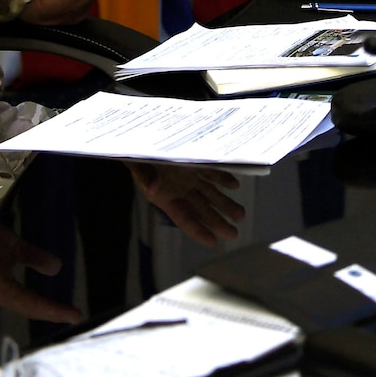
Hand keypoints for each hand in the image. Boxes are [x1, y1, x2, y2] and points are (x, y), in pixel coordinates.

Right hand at [0, 224, 82, 323]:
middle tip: (75, 316)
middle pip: (30, 308)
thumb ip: (33, 256)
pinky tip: (47, 303)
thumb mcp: (11, 243)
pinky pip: (19, 298)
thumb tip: (56, 268)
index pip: (32, 303)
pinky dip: (34, 301)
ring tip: (66, 312)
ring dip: (43, 309)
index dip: (54, 310)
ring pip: (25, 304)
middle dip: (51, 312)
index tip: (76, 315)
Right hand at [125, 162, 244, 246]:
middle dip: (217, 222)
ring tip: (240, 214)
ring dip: (225, 203)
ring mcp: (188, 176)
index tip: (212, 241)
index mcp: (165, 195)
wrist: (138, 136)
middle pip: (201, 209)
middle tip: (233, 234)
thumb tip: (153, 189)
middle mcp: (179, 189)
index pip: (183, 217)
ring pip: (210, 194)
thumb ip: (144, 176)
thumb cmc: (135, 152)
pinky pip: (212, 173)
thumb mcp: (137, 164)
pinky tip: (234, 185)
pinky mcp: (195, 161)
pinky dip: (223, 178)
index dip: (197, 230)